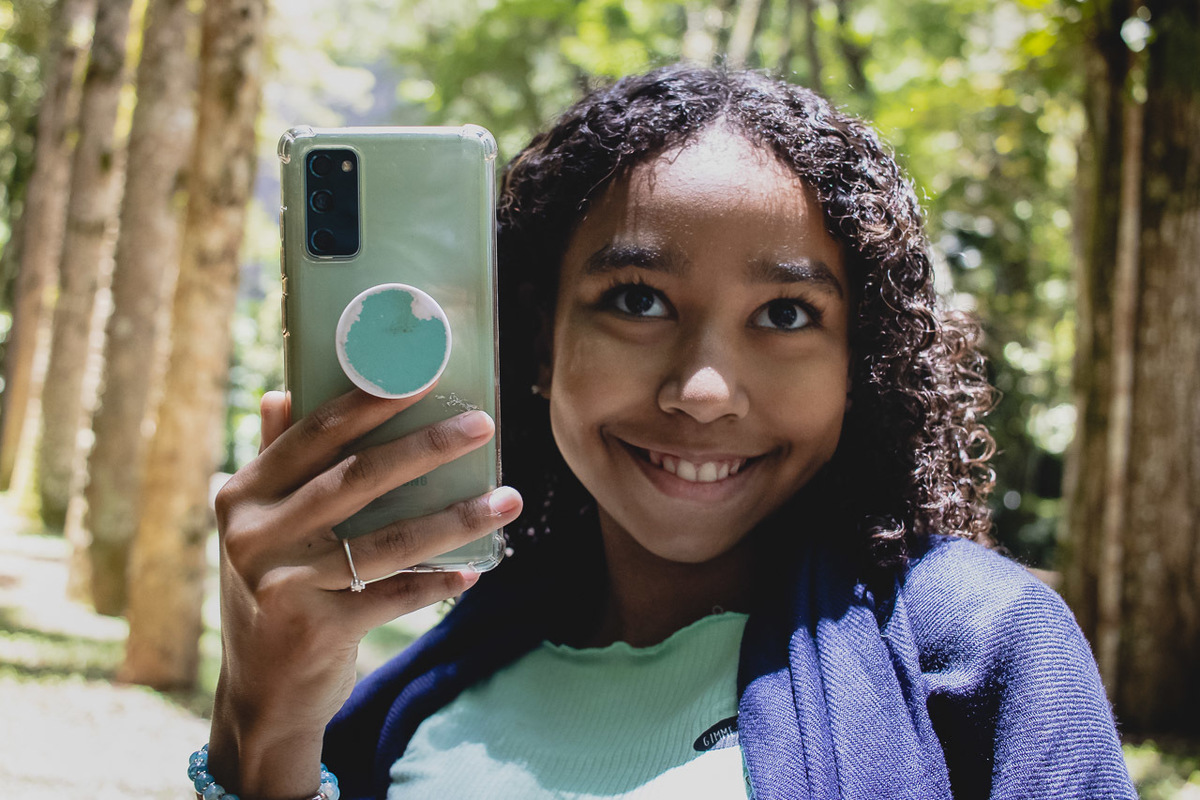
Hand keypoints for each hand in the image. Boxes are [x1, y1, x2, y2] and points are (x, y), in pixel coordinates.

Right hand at [206, 387, 521, 798]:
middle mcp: (255, 536)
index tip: (424, 378)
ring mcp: (283, 585)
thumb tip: (282, 391)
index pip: (314, 435)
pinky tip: (475, 569)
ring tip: (508, 500)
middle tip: (483, 425)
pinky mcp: (316, 631)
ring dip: (456, 518)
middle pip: (356, 477)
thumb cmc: (274, 591)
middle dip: (427, 448)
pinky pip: (394, 597)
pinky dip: (438, 583)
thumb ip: (273, 462)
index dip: (370, 403)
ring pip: (387, 540)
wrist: (261, 695)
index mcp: (244, 495)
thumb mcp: (259, 528)